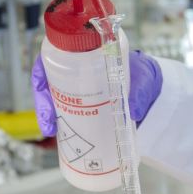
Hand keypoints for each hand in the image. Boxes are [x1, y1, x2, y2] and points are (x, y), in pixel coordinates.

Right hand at [32, 51, 162, 137]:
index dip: (42, 70)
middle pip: (48, 82)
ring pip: (53, 100)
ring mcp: (78, 92)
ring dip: (47, 116)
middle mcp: (77, 73)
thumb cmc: (143, 76)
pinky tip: (60, 138)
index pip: (55, 58)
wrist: (151, 91)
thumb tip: (132, 111)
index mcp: (87, 55)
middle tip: (48, 119)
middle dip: (43, 101)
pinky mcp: (83, 109)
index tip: (41, 85)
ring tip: (51, 130)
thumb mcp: (143, 79)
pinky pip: (66, 116)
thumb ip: (139, 92)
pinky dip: (61, 127)